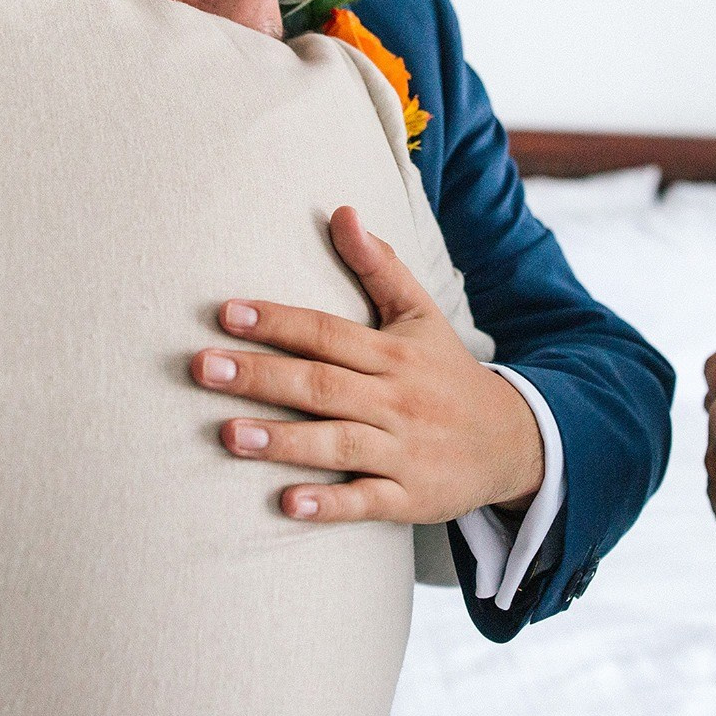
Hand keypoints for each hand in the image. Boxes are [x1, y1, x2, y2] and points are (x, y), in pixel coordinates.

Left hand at [192, 205, 543, 523]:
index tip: (225, 313)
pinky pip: (366, 503)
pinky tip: (288, 504)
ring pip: (338, 445)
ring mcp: (404, 451)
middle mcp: (397, 400)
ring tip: (228, 435)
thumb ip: (379, 265)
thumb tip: (342, 211)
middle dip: (261, 376)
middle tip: (202, 368)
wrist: (513, 441)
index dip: (278, 321)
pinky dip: (329, 505)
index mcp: (394, 352)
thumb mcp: (421, 314)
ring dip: (283, 441)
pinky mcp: (410, 498)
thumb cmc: (447, 373)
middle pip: (322, 385)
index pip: (328, 332)